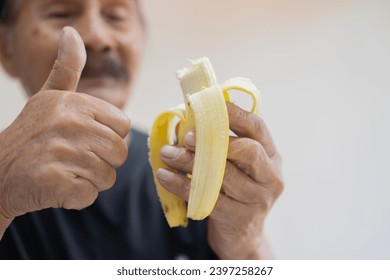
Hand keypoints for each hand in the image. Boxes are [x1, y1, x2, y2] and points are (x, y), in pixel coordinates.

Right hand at [0, 27, 129, 236]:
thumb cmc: (33, 135)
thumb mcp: (49, 98)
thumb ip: (66, 69)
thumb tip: (72, 32)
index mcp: (72, 102)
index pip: (123, 126)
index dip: (108, 137)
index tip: (84, 138)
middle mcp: (67, 122)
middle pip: (120, 152)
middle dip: (102, 161)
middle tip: (73, 159)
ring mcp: (58, 152)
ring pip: (107, 176)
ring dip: (89, 181)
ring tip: (63, 171)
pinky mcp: (52, 182)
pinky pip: (89, 195)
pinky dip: (76, 197)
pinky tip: (56, 186)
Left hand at [157, 102, 282, 258]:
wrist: (242, 236)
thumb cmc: (235, 192)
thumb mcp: (236, 166)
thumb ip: (219, 145)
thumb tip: (184, 122)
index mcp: (271, 155)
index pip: (257, 127)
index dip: (232, 113)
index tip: (205, 105)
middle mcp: (270, 175)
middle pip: (248, 150)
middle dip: (213, 139)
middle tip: (185, 137)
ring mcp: (257, 198)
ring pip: (224, 174)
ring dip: (190, 161)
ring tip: (167, 153)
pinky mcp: (238, 217)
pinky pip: (207, 197)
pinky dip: (182, 184)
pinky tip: (164, 176)